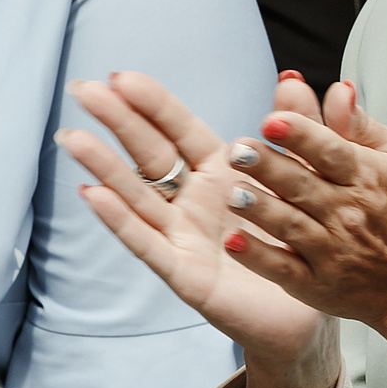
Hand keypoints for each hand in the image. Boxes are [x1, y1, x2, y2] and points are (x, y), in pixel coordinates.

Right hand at [60, 69, 331, 368]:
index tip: (123, 77)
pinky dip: (120, 219)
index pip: (180, 131)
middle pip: (149, 155)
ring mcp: (183, 236)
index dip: (154, 105)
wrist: (312, 310)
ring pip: (137, 196)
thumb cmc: (300, 243)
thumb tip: (296, 78)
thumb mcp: (307, 180)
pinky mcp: (183, 273)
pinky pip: (147, 243)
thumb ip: (300, 132)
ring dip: (105, 167)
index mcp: (222, 173)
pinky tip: (94, 195)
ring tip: (73, 138)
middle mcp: (194, 201)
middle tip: (84, 90)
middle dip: (118, 122)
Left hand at [211, 87, 386, 335]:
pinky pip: (283, 269)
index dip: (301, 134)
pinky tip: (235, 242)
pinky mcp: (315, 282)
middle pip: (302, 185)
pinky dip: (258, 256)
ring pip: (290, 225)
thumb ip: (358, 124)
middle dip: (268, 167)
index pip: (330, 150)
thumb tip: (336, 90)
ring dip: (260, 208)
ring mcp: (330, 249)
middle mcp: (346, 211)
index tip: (272, 121)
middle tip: (238, 150)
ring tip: (234, 193)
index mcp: (362, 176)